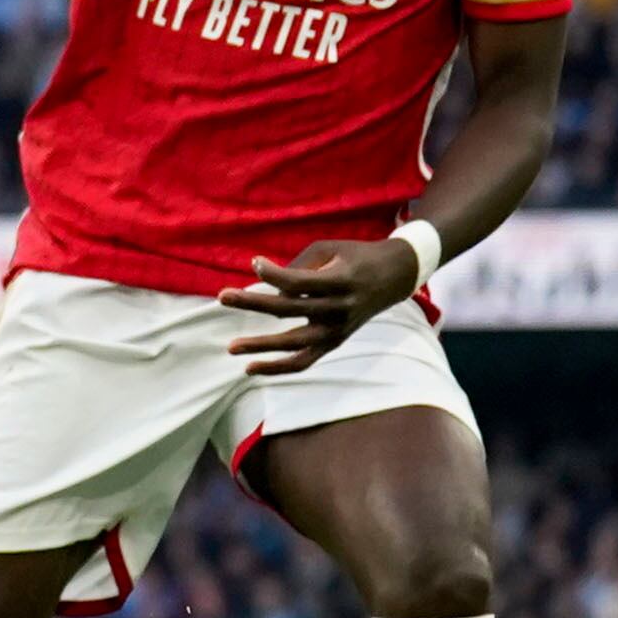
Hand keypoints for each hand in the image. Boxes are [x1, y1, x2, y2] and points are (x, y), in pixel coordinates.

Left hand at [221, 236, 422, 377]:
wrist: (394, 276)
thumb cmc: (355, 257)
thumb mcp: (330, 249)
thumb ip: (298, 266)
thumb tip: (268, 287)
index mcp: (341, 282)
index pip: (300, 282)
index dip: (274, 273)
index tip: (254, 262)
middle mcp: (340, 309)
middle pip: (290, 309)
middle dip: (253, 303)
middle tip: (222, 297)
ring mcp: (338, 330)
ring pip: (295, 344)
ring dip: (261, 346)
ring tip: (232, 347)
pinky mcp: (335, 342)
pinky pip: (304, 361)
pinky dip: (278, 368)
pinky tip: (250, 368)